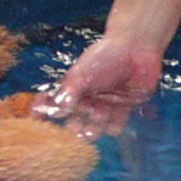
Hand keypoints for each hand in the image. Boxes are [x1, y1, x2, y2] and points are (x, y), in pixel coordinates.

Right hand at [32, 35, 163, 138]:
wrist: (136, 49)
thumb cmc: (104, 58)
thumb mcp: (81, 74)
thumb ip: (68, 94)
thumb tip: (58, 112)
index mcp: (74, 89)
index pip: (58, 105)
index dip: (50, 114)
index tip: (45, 121)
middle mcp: (88, 99)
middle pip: (77, 120)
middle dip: (75, 127)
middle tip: (77, 130)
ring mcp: (106, 105)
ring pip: (96, 126)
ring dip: (95, 128)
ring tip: (98, 119)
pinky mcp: (124, 108)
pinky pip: (116, 125)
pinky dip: (113, 128)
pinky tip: (112, 125)